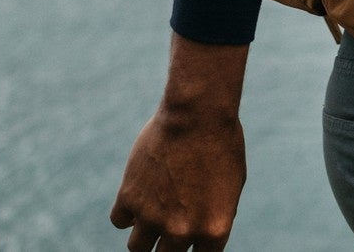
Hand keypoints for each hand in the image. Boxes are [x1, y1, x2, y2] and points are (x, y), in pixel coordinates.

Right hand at [109, 104, 246, 251]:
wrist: (197, 115)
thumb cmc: (222, 144)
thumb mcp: (232, 185)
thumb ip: (215, 215)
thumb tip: (200, 236)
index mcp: (214, 231)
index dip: (194, 248)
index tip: (188, 241)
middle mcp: (182, 231)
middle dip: (168, 247)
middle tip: (168, 229)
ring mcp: (152, 218)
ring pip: (137, 248)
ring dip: (144, 235)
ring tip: (151, 217)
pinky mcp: (129, 199)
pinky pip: (120, 221)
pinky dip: (127, 212)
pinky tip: (138, 196)